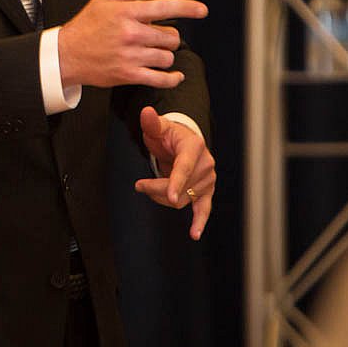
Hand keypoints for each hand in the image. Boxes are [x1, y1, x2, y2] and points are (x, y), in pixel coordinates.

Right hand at [58, 0, 206, 88]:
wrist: (66, 54)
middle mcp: (132, 33)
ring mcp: (131, 55)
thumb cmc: (87, 25)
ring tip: (152, 53)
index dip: (187, 7)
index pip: (164, 7)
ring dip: (164, 55)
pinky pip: (160, 78)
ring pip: (167, 57)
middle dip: (167, 37)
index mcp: (128, 12)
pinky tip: (175, 76)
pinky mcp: (129, 74)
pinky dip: (172, 79)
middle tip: (154, 37)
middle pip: (171, 36)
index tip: (203, 10)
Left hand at [134, 106, 215, 239]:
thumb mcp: (158, 128)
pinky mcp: (207, 191)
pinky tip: (194, 233)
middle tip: (139, 185)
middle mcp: (206, 163)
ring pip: (182, 200)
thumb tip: (146, 113)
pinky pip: (204, 208)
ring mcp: (208, 179)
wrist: (183, 144)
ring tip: (150, 188)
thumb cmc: (168, 135)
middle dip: (156, 189)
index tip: (168, 195)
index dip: (175, 182)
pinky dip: (199, 221)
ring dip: (162, 198)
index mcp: (194, 147)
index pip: (184, 167)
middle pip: (179, 187)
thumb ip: (151, 123)